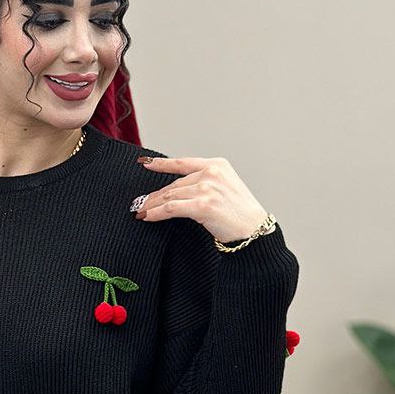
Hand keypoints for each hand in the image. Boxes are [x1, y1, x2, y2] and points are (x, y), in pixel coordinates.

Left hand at [132, 155, 267, 243]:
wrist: (254, 230)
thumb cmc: (240, 214)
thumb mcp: (225, 189)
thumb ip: (204, 183)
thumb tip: (176, 192)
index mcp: (217, 165)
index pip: (183, 163)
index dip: (161, 164)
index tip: (146, 164)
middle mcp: (211, 173)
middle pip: (174, 184)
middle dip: (155, 196)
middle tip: (140, 203)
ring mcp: (207, 188)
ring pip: (170, 196)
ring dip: (153, 205)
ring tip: (141, 211)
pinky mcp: (202, 205)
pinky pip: (171, 208)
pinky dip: (157, 213)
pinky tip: (148, 216)